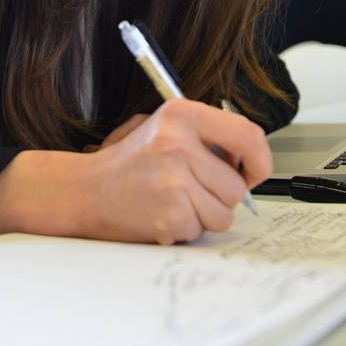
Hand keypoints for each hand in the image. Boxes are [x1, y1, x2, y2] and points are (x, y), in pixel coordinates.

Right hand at [80, 100, 271, 244]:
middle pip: (237, 186)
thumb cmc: (127, 162)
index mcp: (181, 115)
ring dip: (205, 214)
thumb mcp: (163, 127)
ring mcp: (175, 181)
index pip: (248, 135)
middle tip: (194, 189)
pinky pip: (201, 230)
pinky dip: (186, 228)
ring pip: (224, 213)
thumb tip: (248, 157)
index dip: (260, 160)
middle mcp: (179, 144)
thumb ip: (206, 134)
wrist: (86, 190)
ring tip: (176, 200)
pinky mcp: (170, 215)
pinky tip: (163, 212)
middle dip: (222, 196)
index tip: (253, 172)